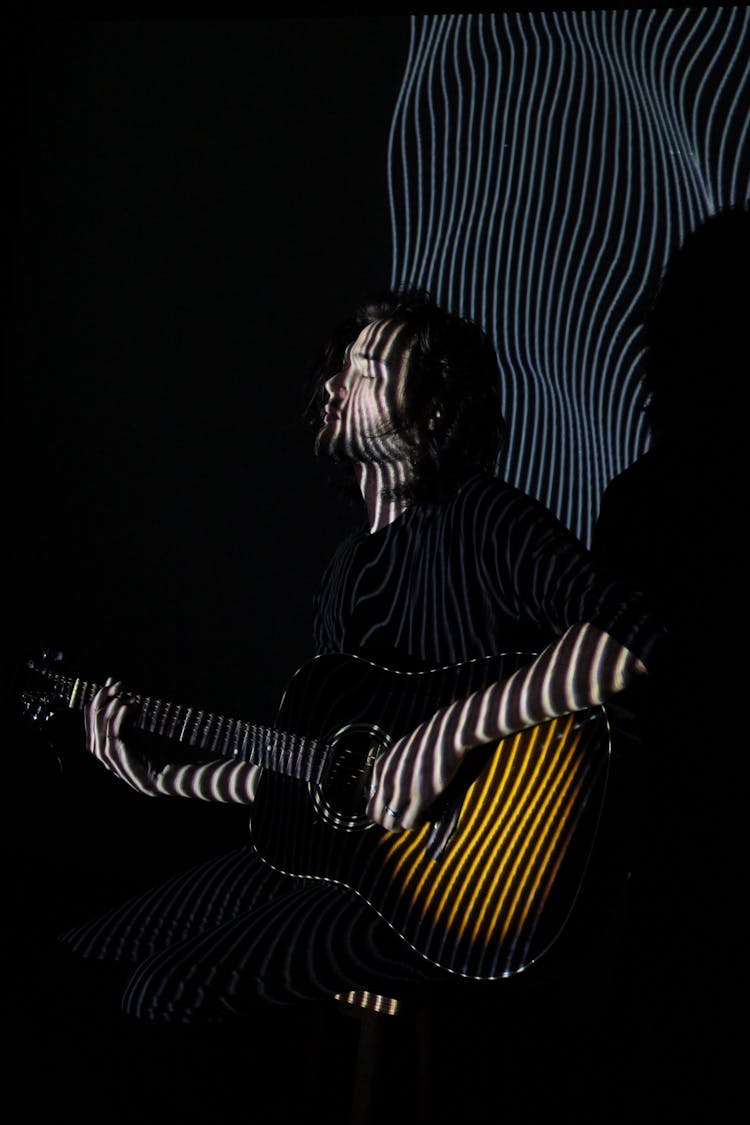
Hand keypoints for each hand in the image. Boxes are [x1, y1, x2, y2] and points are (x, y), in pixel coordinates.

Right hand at [84, 677, 160, 795]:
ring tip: (132, 697)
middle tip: (120, 683)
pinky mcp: (115, 750)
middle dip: (106, 694)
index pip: (89, 711)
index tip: (113, 682)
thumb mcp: (126, 731)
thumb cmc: (141, 754)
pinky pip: (114, 725)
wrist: (154, 776)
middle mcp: (94, 746)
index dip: (100, 694)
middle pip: (93, 712)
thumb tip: (116, 688)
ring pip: (102, 716)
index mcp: (93, 742)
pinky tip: (133, 705)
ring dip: (117, 701)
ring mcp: (103, 749)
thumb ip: (119, 714)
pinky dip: (122, 711)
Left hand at [365, 711, 464, 830]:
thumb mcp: (402, 750)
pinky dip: (415, 824)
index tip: (397, 804)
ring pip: (389, 823)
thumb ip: (392, 766)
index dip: (383, 805)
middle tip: (404, 816)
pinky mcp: (419, 797)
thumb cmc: (430, 740)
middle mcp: (386, 780)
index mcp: (381, 767)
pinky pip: (408, 823)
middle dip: (388, 819)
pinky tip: (425, 815)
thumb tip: (392, 784)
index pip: (370, 798)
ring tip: (415, 817)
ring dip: (401, 825)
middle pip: (375, 814)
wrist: (449, 733)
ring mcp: (401, 790)